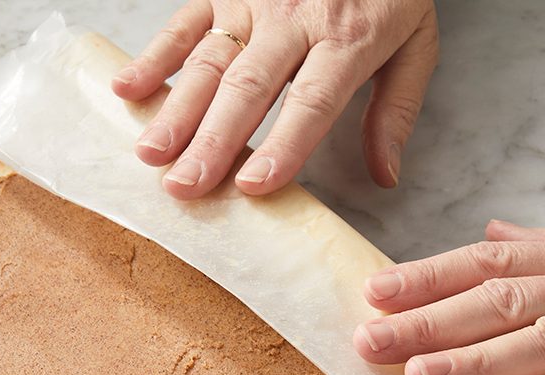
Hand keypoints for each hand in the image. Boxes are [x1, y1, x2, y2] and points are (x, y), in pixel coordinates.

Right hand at [111, 0, 437, 198]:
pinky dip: (154, 56)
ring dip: (176, 111)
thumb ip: (397, 109)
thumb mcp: (415, 43)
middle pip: (248, 88)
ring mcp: (253, 0)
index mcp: (348, 38)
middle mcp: (295, 19)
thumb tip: (385, 175)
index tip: (254, 185)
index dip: (283, 145)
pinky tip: (129, 89)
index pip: (312, 101)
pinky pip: (184, 23)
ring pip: (209, 62)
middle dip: (212, 141)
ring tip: (151, 154)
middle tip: (184, 186)